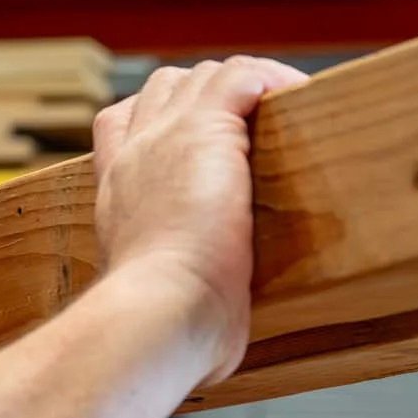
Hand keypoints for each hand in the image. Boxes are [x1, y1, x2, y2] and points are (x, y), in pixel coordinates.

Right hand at [91, 57, 307, 384]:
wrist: (155, 315)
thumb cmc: (161, 330)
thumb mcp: (156, 304)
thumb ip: (178, 297)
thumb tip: (214, 343)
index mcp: (117, 192)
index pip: (123, 125)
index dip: (162, 119)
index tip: (199, 139)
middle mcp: (135, 155)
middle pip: (166, 88)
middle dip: (212, 96)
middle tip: (260, 127)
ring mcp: (166, 138)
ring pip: (206, 75)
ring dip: (250, 86)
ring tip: (289, 111)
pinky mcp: (206, 130)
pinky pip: (244, 76)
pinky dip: (274, 80)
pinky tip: (300, 101)